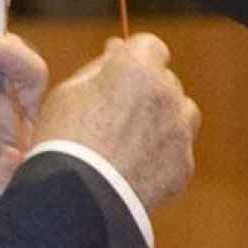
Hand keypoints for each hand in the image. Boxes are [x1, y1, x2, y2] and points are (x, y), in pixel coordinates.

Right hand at [34, 33, 200, 209]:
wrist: (76, 201)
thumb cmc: (64, 142)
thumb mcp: (68, 92)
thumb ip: (99, 67)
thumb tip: (117, 49)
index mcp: (138, 69)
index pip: (151, 46)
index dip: (134, 58)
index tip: (119, 73)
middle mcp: (167, 95)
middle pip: (166, 81)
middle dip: (147, 91)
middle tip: (115, 115)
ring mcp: (179, 132)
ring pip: (182, 114)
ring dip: (164, 120)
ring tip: (131, 140)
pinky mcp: (183, 166)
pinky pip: (178, 151)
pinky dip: (162, 156)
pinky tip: (135, 167)